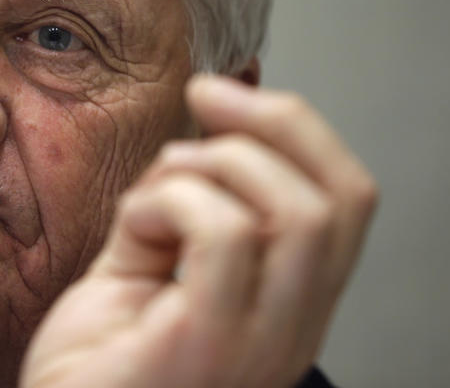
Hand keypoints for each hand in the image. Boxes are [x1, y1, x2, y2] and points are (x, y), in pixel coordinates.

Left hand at [20, 74, 377, 387]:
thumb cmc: (98, 355)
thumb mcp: (150, 260)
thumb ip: (184, 204)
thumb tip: (203, 131)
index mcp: (289, 303)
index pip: (350, 199)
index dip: (298, 128)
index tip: (224, 93)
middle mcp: (291, 329)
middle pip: (341, 198)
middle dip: (269, 123)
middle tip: (198, 102)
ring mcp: (256, 344)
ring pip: (295, 212)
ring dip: (214, 166)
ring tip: (154, 192)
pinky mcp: (204, 347)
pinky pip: (223, 234)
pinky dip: (173, 198)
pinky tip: (135, 223)